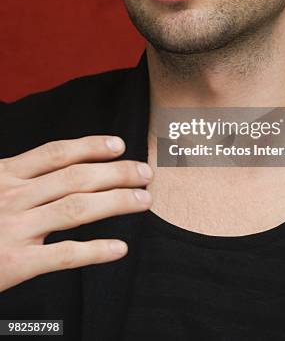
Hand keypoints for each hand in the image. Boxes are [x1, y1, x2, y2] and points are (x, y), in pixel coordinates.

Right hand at [0, 135, 152, 291]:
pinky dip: (96, 251)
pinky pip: (64, 255)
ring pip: (76, 209)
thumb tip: (63, 165)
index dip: (91, 146)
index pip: (56, 153)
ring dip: (116, 202)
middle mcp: (11, 196)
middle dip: (116, 172)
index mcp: (5, 174)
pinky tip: (120, 248)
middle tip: (145, 173)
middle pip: (75, 177)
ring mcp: (14, 229)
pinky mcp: (14, 264)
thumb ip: (20, 176)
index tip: (120, 145)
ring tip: (143, 200)